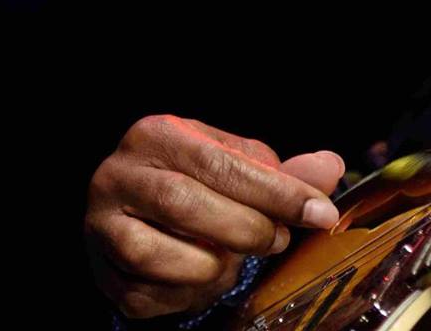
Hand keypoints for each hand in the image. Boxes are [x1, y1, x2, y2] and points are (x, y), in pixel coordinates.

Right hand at [84, 114, 346, 319]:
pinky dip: (187, 294)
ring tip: (233, 259)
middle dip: (246, 229)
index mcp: (156, 135)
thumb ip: (282, 172)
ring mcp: (100, 225)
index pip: (219, 162)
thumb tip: (329, 168)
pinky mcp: (101, 272)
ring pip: (160, 256)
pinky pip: (147, 294)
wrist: (136, 209)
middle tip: (278, 239)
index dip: (275, 192)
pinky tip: (203, 277)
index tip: (319, 212)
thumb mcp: (235, 163)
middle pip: (185, 205)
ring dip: (213, 266)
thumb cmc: (194, 181)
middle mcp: (118, 175)